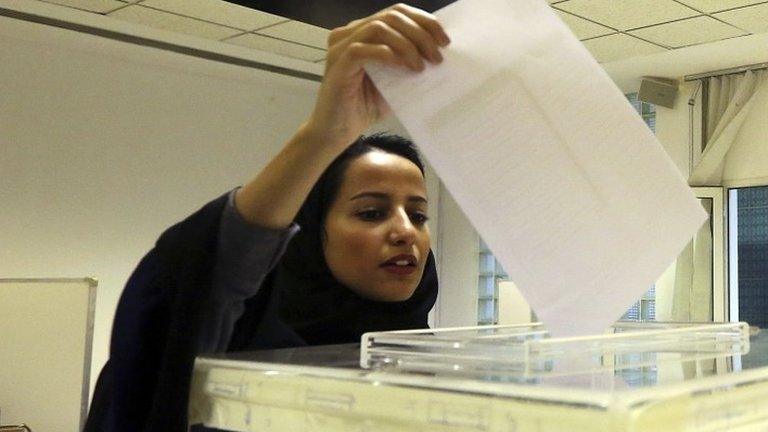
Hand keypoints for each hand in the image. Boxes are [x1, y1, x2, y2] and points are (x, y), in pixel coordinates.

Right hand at [304, 3, 449, 149]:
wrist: (337, 132)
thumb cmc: (364, 108)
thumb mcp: (395, 82)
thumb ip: (409, 63)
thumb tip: (438, 54)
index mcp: (363, 32)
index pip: (397, 13)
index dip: (424, 21)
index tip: (444, 40)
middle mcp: (349, 33)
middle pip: (391, 16)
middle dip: (420, 33)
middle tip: (437, 56)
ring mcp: (340, 46)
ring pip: (379, 27)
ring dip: (407, 44)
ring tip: (421, 66)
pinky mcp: (337, 62)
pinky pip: (363, 49)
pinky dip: (387, 55)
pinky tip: (403, 67)